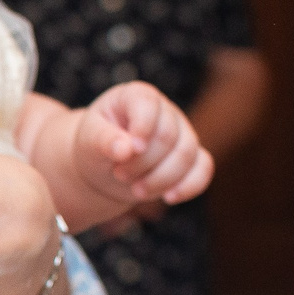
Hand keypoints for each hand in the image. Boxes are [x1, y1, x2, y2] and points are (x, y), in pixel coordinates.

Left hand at [72, 83, 212, 212]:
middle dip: (143, 163)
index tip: (129, 152)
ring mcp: (183, 133)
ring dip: (160, 180)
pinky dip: (189, 186)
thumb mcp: (89, 140)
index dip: (142, 129)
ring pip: (186, 155)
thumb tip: (125, 149)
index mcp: (137, 96)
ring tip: (136, 190)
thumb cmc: (96, 145)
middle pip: (168, 137)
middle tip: (119, 175)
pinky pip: (204, 168)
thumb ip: (103, 140)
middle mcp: (166, 111)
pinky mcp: (193, 156)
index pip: (148, 105)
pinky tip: (169, 198)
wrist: (105, 166)